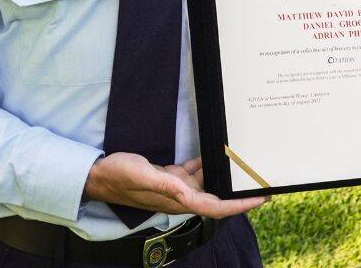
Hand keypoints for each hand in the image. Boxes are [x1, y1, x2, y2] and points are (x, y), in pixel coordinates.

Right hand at [84, 153, 267, 218]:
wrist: (100, 175)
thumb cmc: (119, 176)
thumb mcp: (142, 176)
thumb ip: (166, 185)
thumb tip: (189, 193)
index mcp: (178, 200)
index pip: (216, 207)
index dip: (240, 204)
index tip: (260, 198)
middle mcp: (180, 196)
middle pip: (217, 197)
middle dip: (238, 190)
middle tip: (259, 178)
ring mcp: (176, 187)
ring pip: (207, 183)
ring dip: (223, 175)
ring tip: (242, 163)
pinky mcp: (169, 177)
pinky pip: (194, 172)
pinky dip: (205, 164)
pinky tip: (213, 154)